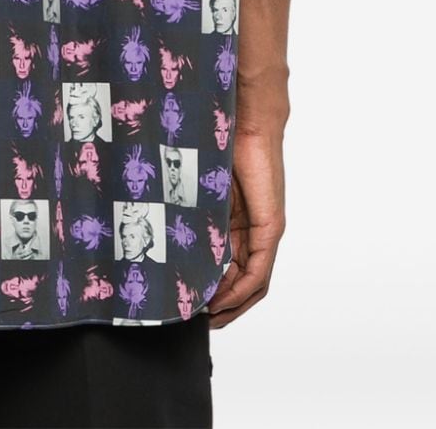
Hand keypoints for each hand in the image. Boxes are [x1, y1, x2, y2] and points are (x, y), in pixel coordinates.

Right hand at [206, 128, 284, 328]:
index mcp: (235, 220)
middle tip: (193, 316)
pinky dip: (242, 290)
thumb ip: (191, 212)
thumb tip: (164, 231)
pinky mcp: (271, 226)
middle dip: (219, 303)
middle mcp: (253, 230)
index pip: (227, 265)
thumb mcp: (197, 188)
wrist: (244, 118)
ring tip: (207, 316)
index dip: (210, 288)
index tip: (188, 300)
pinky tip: (222, 299)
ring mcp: (264, 230)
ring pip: (251, 282)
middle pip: (240, 280)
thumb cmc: (218, 142)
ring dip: (231, 304)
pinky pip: (259, 270)